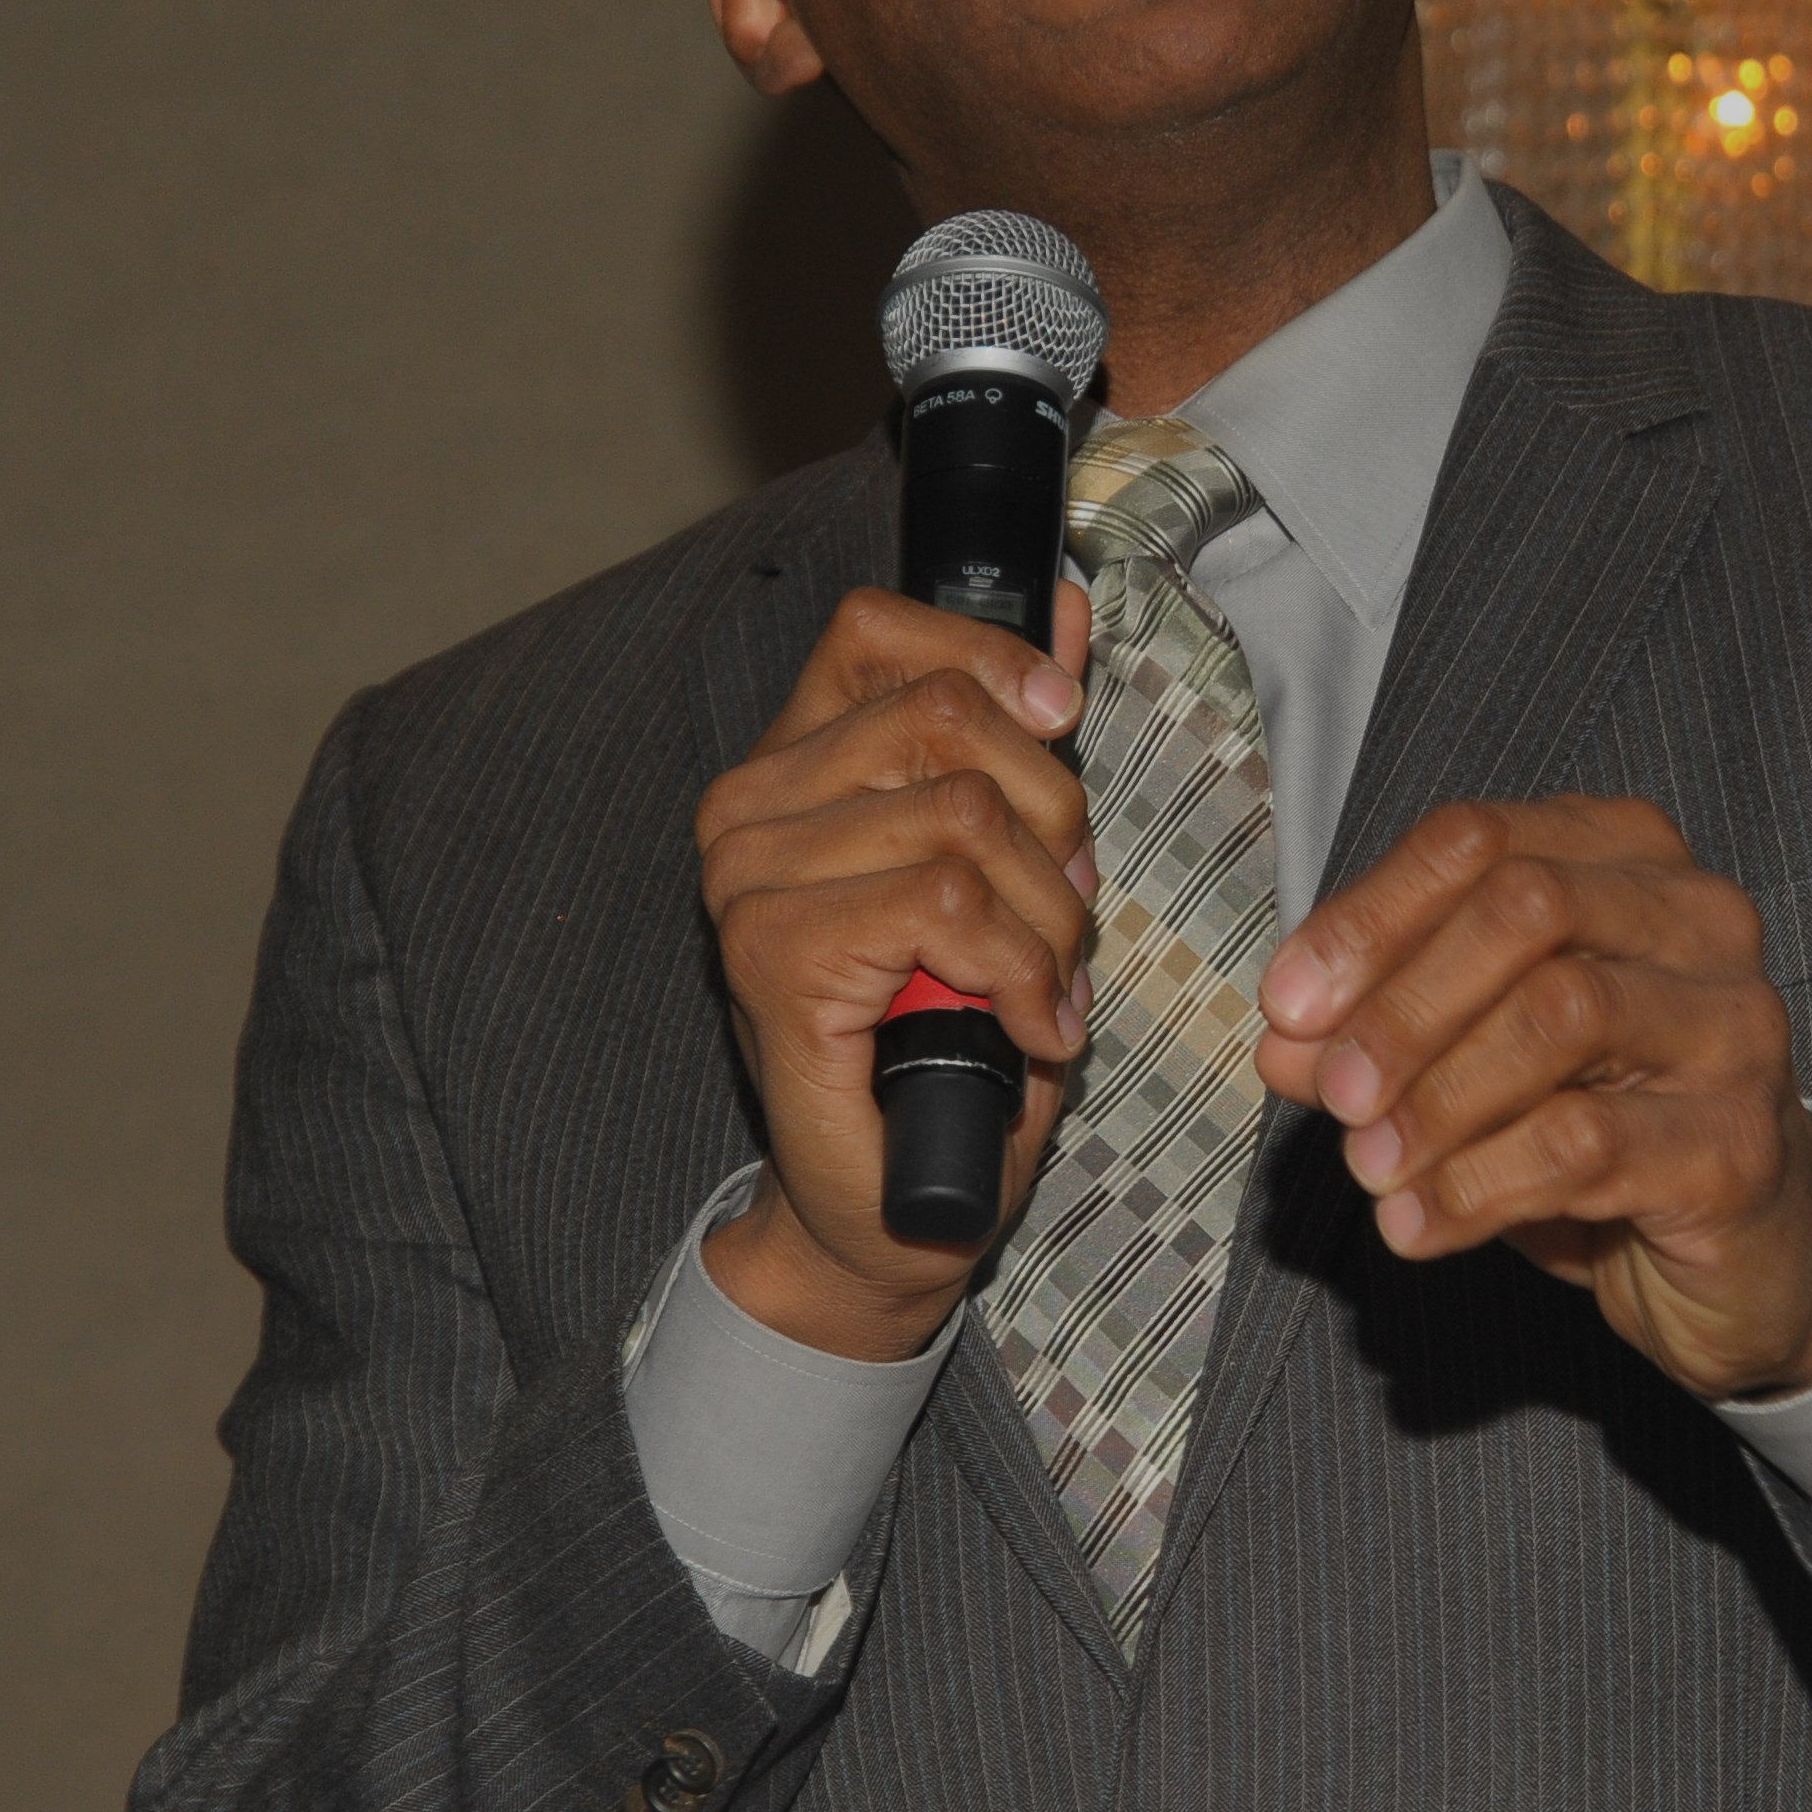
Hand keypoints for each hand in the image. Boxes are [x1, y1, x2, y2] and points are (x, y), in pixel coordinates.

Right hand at [694, 582, 1094, 1359]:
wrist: (899, 1201)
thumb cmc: (949, 1042)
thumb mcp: (1004, 862)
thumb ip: (1015, 734)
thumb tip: (1063, 610)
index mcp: (794, 767)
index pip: (875, 630)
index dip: (987, 654)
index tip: (1060, 714)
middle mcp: (749, 812)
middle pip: (945, 723)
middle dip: (1051, 819)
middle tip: (1063, 914)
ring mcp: (749, 884)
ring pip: (960, 817)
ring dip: (1046, 916)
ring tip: (1048, 982)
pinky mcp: (773, 957)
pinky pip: (945, 904)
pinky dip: (1024, 967)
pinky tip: (1034, 1023)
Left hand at [1253, 797, 1811, 1401]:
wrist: (1751, 1252)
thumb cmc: (1605, 1123)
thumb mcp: (1475, 1060)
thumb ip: (1378, 1032)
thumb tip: (1282, 1037)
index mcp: (1628, 857)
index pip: (1480, 840)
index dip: (1368, 918)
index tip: (1285, 1006)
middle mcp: (1700, 917)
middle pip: (1528, 907)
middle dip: (1407, 1001)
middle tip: (1337, 1091)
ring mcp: (1734, 1026)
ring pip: (1563, 1013)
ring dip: (1439, 1097)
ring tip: (1370, 1168)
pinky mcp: (1741, 1144)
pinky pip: (1588, 1144)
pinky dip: (1477, 1185)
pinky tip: (1418, 1224)